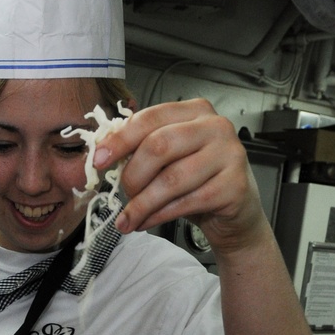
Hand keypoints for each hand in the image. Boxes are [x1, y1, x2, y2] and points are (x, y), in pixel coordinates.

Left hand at [93, 98, 269, 257]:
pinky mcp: (234, 185)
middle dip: (133, 175)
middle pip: (159, 146)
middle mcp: (215, 127)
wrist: (235, 212)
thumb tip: (102, 155)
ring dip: (142, 204)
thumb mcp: (170, 159)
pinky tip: (145, 222)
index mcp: (195, 111)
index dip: (120, 140)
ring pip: (171, 179)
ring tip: (128, 218)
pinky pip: (186, 202)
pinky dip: (158, 216)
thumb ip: (143, 149)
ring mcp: (229, 155)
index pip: (150, 118)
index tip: (98, 161)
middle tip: (122, 194)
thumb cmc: (198, 181)